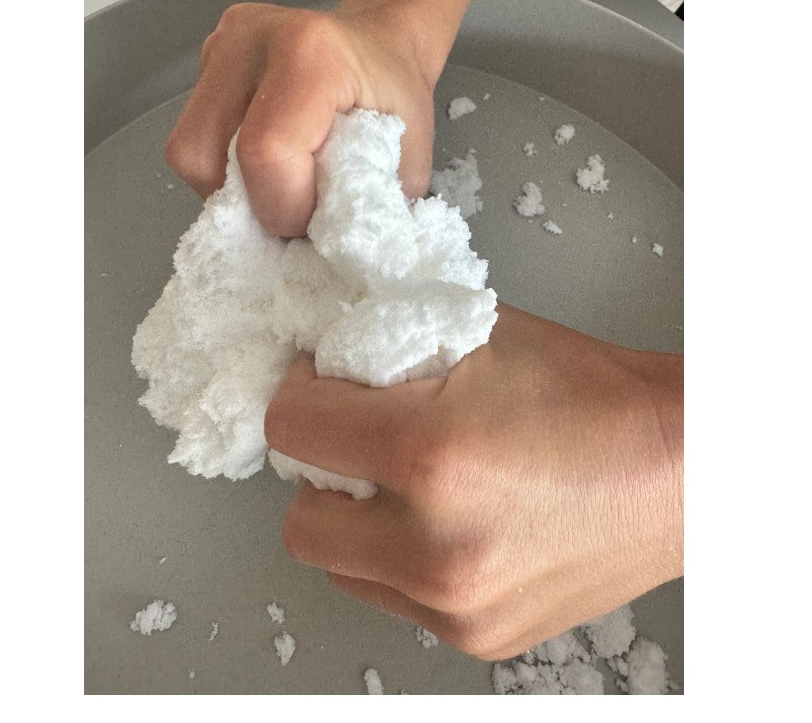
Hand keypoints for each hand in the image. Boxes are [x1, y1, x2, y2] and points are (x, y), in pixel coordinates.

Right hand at [164, 2, 435, 235]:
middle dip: (249, 203)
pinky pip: (192, 138)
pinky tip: (263, 163)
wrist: (381, 43)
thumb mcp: (406, 164)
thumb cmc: (397, 99)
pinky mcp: (205, 60)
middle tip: (294, 207)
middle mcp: (252, 39)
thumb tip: (327, 260)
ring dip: (230, 190)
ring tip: (278, 184)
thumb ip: (366, 210)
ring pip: (189, 152)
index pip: (264, 152)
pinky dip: (223, 168)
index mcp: (312, 54)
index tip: (315, 218)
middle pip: (206, 154)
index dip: (283, 206)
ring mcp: (221, 45)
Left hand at [265, 302, 682, 660]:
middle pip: (298, 520)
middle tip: (355, 438)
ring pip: (340, 564)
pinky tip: (442, 520)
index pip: (291, 428)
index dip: (298, 393)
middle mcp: (433, 545)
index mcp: (428, 454)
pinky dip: (397, 556)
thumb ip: (388, 343)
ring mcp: (456, 604)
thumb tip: (332, 356)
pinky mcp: (478, 635)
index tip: (318, 383)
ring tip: (404, 482)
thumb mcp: (476, 337)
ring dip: (353, 519)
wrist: (679, 467)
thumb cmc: (593, 395)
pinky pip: (393, 595)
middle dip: (317, 470)